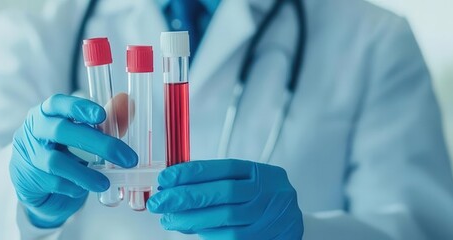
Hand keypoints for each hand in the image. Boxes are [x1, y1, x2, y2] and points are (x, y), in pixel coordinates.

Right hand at [10, 94, 137, 227]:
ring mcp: (30, 155)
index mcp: (47, 112)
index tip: (101, 115)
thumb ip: (105, 119)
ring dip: (84, 173)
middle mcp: (35, 130)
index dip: (79, 107)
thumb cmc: (60, 149)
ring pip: (55, 162)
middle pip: (61, 131)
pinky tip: (86, 188)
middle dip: (96, 143)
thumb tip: (126, 103)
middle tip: (125, 157)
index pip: (57, 103)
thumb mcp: (82, 132)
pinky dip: (74, 186)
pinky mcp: (30, 179)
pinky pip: (54, 183)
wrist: (35, 181)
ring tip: (105, 182)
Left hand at [148, 160, 302, 238]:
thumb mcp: (246, 183)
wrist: (292, 225)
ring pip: (225, 218)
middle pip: (223, 192)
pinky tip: (191, 229)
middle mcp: (267, 192)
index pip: (223, 168)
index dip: (191, 172)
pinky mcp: (263, 237)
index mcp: (261, 173)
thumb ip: (216, 182)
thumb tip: (174, 186)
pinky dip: (208, 233)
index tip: (166, 178)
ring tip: (169, 219)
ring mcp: (268, 216)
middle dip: (186, 196)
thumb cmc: (261, 200)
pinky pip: (231, 237)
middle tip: (160, 202)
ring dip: (191, 219)